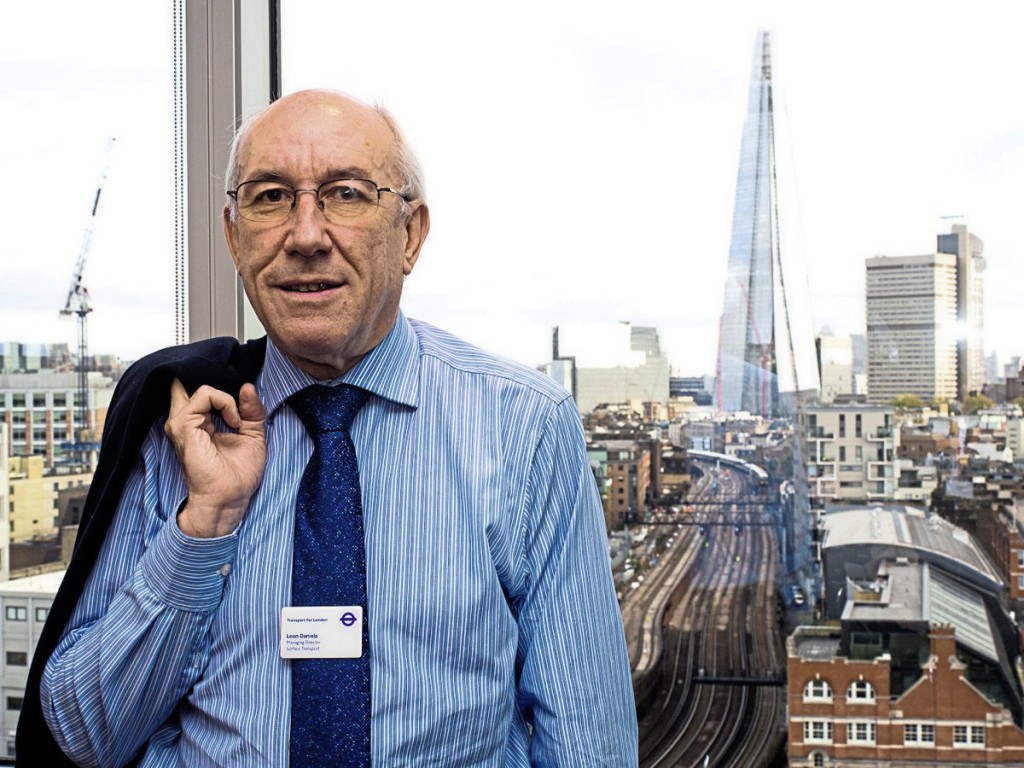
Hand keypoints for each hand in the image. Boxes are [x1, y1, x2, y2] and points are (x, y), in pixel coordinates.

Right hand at [164, 379, 266, 537]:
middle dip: (218, 383)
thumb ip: (252, 410)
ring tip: (236, 420)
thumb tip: (248, 386)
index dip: (223, 389)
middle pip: (190, 383)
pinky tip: (234, 423)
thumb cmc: (239, 474)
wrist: (230, 498)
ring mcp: (182, 422)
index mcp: (198, 422)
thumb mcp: (253, 434)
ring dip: (226, 397)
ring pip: (201, 386)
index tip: (242, 405)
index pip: (202, 391)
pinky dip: (225, 402)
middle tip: (236, 406)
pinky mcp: (184, 426)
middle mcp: (185, 420)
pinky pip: (205, 395)